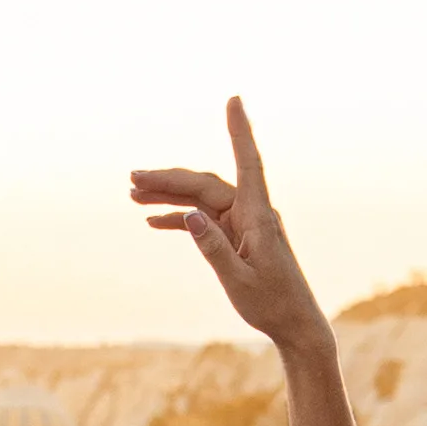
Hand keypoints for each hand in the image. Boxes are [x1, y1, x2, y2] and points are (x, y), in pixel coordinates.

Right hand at [130, 98, 325, 355]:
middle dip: (169, 179)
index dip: (239, 130)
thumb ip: (214, 249)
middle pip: (205, 184)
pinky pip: (205, 219)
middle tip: (132, 178)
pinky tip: (153, 220)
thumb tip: (190, 215)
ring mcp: (243, 223)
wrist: (294, 325)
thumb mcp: (240, 280)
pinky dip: (180, 218)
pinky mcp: (237, 236)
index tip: (234, 99)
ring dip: (169, 196)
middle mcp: (251, 212)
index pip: (248, 162)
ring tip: (133, 195)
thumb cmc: (273, 304)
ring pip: (201, 199)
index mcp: (258, 216)